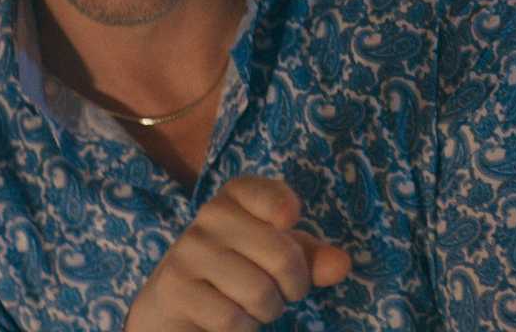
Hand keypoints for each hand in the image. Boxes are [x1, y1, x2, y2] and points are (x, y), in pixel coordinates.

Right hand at [126, 175, 350, 330]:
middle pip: (283, 256)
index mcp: (235, 198)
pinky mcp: (175, 290)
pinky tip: (229, 318)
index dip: (288, 214)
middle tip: (282, 291)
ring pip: (260, 293)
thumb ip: (312, 258)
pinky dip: (243, 328)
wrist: (174, 305)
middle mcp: (209, 217)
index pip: (275, 196)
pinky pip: (233, 320)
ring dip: (267, 311)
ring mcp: (188, 253)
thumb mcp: (278, 257)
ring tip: (251, 304)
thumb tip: (341, 265)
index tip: (287, 224)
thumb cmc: (238, 272)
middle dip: (293, 287)